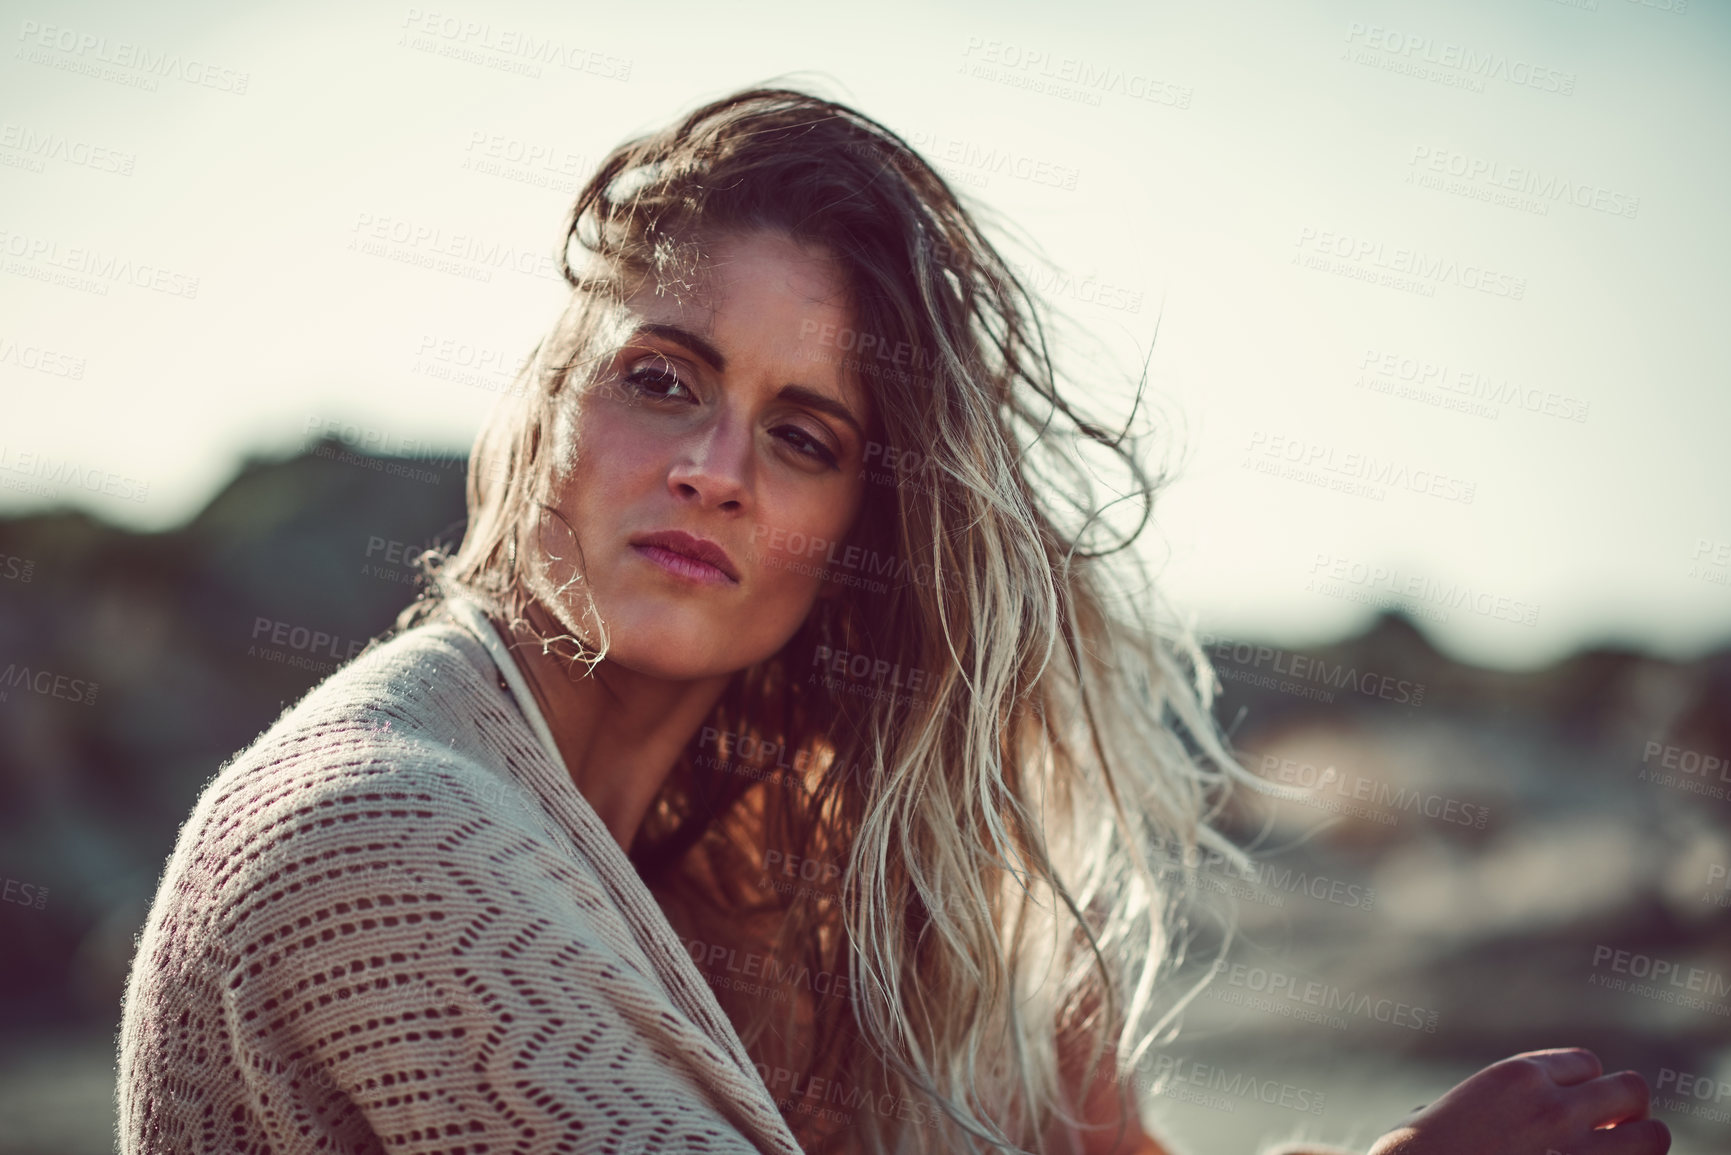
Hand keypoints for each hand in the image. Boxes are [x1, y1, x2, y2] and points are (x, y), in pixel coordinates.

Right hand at [1368, 1048, 1668, 1154]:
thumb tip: (1476, 1116)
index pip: (1585, 1064)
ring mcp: (1578, 1152)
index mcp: (1513, 1078)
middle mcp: (1553, 1106)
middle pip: (1628, 1090)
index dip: (1584, 1091)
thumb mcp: (1438, 1116)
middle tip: (1607, 1139)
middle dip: (1625, 1114)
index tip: (1578, 1115)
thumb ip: (1482, 1108)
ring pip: (1653, 1135)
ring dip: (1640, 1147)